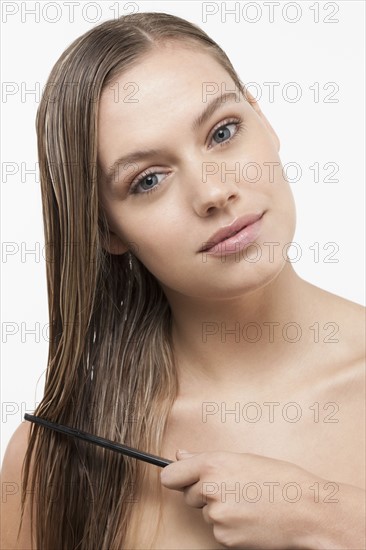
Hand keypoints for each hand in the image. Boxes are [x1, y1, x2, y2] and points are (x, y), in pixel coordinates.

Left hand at [160, 449, 326, 548]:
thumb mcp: (242, 458)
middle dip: (204, 493)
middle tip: (234, 489)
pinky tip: (250, 518)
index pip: (170, 475)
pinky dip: (230, 527)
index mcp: (213, 465)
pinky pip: (218, 531)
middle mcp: (210, 490)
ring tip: (248, 503)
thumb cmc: (278, 478)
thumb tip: (179, 455)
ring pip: (205, 514)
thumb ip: (205, 459)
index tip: (177, 480)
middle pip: (188, 495)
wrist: (306, 510)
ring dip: (220, 510)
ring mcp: (217, 517)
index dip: (175, 478)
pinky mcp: (225, 538)